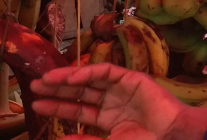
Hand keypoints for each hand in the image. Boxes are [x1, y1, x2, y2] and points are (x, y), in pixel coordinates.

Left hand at [30, 64, 206, 139]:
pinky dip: (89, 72)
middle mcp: (114, 102)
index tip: (37, 104)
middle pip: (81, 92)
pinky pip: (107, 72)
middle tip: (35, 86)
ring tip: (47, 80)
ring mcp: (123, 89)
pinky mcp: (133, 78)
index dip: (58, 106)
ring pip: (90, 80)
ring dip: (69, 78)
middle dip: (58, 89)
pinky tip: (72, 77)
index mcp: (109, 118)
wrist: (171, 135)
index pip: (79, 110)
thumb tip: (62, 139)